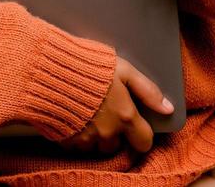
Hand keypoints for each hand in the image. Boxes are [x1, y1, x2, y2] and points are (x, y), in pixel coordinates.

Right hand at [54, 54, 174, 154]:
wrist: (48, 72)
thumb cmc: (87, 66)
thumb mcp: (124, 70)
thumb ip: (147, 91)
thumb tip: (167, 107)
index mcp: (125, 117)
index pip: (144, 142)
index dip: (142, 136)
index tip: (137, 127)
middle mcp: (106, 133)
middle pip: (117, 145)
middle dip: (115, 134)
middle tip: (107, 113)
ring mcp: (85, 139)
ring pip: (96, 147)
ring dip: (96, 136)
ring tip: (89, 113)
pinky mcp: (65, 141)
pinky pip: (76, 146)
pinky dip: (77, 136)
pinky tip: (74, 116)